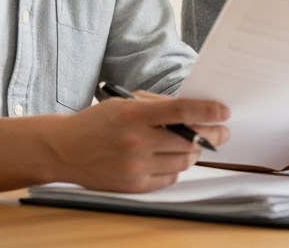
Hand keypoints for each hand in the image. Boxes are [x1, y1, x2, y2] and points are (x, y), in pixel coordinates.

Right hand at [43, 93, 230, 192]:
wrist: (64, 150)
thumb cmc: (97, 122)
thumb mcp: (124, 102)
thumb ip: (157, 105)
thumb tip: (193, 110)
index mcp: (133, 114)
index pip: (180, 111)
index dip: (207, 111)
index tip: (224, 112)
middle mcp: (135, 141)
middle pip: (188, 140)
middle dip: (212, 136)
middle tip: (222, 132)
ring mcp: (135, 166)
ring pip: (183, 161)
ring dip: (195, 152)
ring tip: (197, 144)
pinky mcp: (134, 185)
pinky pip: (170, 178)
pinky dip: (177, 168)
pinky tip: (174, 158)